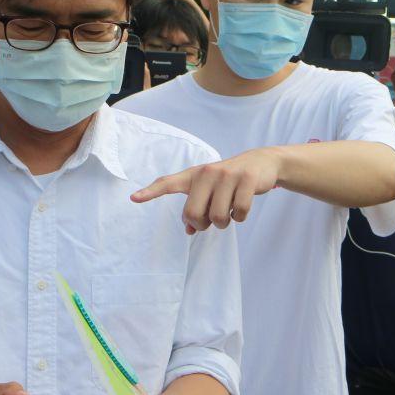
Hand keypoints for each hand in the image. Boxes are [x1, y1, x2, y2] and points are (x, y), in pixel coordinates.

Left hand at [132, 148, 280, 233]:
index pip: (168, 183)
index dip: (151, 192)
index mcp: (194, 175)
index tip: (134, 198)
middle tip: (212, 220)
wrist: (261, 163)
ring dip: (225, 223)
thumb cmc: (228, 181)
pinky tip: (242, 208)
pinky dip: (241, 217)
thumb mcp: (211, 191)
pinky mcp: (247, 180)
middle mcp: (207, 173)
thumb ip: (198, 208)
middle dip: (203, 224)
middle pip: (193, 214)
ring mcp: (227, 175)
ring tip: (230, 212)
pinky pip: (239, 213)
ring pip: (218, 217)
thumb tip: (189, 230)